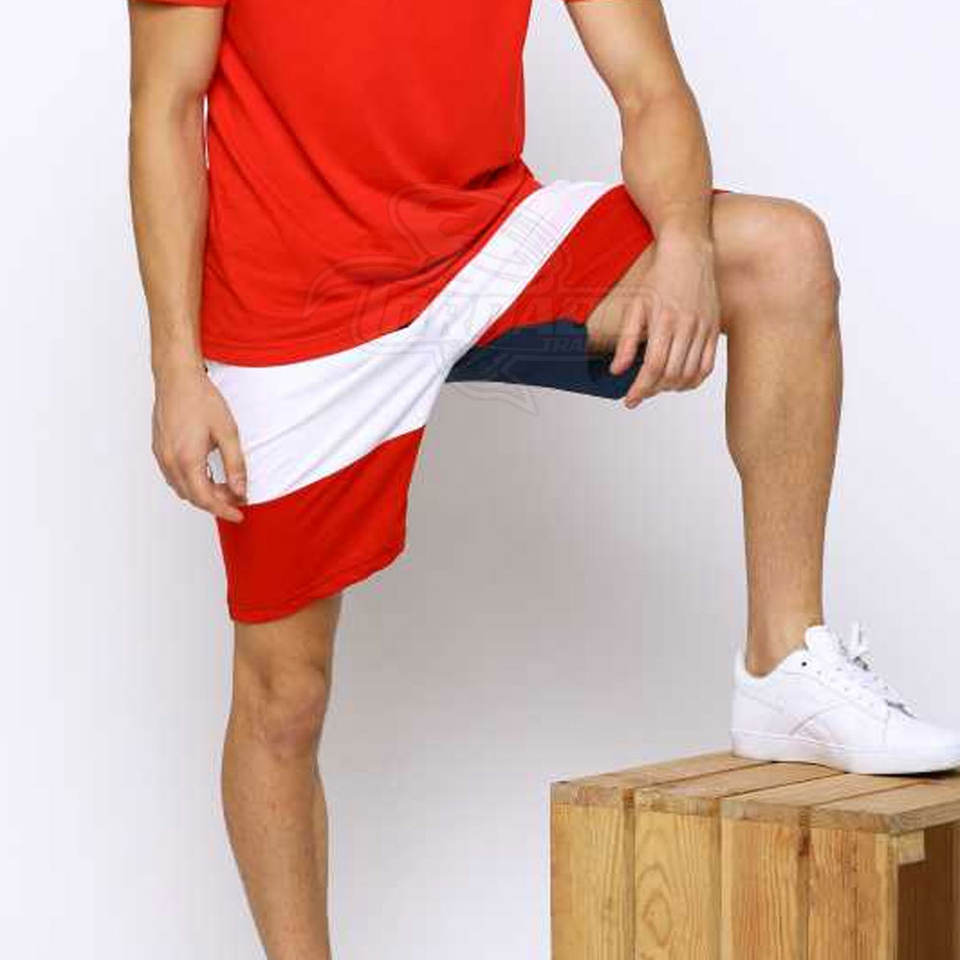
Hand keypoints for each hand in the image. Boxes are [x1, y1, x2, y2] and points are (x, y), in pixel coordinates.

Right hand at [152, 363, 246, 522]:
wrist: (177, 378)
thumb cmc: (201, 400)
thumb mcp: (228, 433)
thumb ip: (235, 465)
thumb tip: (240, 490)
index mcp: (187, 460)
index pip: (206, 499)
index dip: (224, 510)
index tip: (239, 514)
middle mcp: (170, 461)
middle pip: (193, 497)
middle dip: (217, 502)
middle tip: (237, 497)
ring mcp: (161, 456)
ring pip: (182, 488)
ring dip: (203, 493)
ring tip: (225, 485)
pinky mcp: (159, 449)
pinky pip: (174, 476)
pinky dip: (191, 482)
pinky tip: (206, 473)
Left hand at [610, 234, 720, 407]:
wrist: (689, 253)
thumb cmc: (659, 278)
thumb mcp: (635, 307)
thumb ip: (626, 341)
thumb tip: (618, 371)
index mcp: (664, 321)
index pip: (653, 367)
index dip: (640, 389)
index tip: (630, 400)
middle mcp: (687, 327)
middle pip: (672, 374)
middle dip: (653, 390)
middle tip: (641, 392)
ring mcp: (704, 329)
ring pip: (690, 374)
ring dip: (672, 388)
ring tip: (657, 386)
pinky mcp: (715, 331)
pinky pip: (707, 367)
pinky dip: (693, 381)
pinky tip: (679, 381)